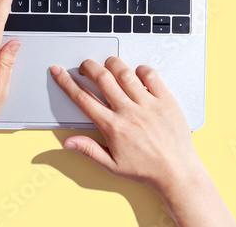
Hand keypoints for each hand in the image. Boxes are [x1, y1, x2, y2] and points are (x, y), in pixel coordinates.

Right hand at [49, 57, 201, 191]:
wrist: (176, 171)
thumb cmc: (146, 169)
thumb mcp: (112, 165)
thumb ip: (88, 150)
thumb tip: (67, 142)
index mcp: (113, 127)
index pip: (83, 98)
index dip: (66, 82)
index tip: (59, 72)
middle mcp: (129, 112)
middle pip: (101, 78)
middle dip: (87, 67)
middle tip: (84, 66)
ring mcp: (148, 104)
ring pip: (124, 73)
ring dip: (111, 64)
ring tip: (107, 65)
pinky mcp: (165, 100)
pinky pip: (151, 76)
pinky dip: (141, 69)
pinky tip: (136, 73)